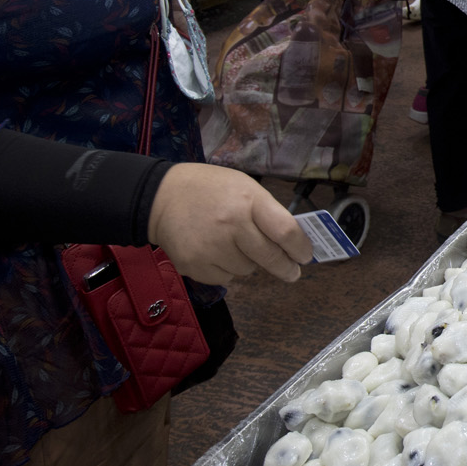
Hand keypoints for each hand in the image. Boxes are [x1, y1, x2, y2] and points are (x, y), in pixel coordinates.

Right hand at [147, 163, 311, 285]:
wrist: (160, 197)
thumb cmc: (210, 189)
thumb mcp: (244, 187)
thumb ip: (267, 212)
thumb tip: (292, 241)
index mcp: (248, 201)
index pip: (285, 231)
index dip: (301, 248)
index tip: (306, 256)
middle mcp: (231, 225)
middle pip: (270, 258)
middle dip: (286, 268)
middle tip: (292, 272)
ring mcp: (211, 248)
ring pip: (248, 270)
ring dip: (249, 263)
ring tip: (232, 244)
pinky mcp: (195, 266)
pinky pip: (226, 278)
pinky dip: (227, 269)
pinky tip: (214, 251)